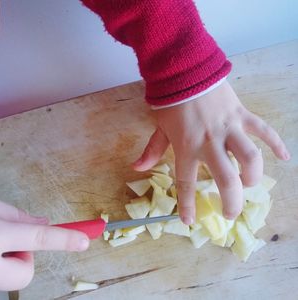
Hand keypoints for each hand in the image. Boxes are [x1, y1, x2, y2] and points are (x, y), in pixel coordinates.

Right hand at [0, 200, 88, 290]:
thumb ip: (18, 216)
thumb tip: (44, 222)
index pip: (38, 238)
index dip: (64, 239)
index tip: (84, 241)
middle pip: (25, 274)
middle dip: (25, 258)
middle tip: (12, 241)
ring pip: (12, 278)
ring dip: (10, 262)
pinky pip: (1, 278)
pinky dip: (0, 266)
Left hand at [133, 81, 289, 223]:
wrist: (184, 70)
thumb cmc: (171, 102)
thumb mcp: (159, 128)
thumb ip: (152, 150)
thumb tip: (136, 168)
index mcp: (186, 148)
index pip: (186, 183)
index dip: (187, 205)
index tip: (189, 221)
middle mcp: (209, 143)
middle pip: (226, 179)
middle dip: (231, 201)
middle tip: (230, 212)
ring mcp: (228, 128)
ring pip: (250, 157)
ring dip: (253, 175)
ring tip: (248, 183)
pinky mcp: (241, 115)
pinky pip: (263, 130)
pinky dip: (276, 143)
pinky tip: (284, 157)